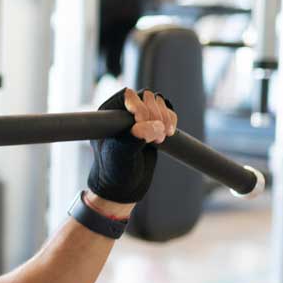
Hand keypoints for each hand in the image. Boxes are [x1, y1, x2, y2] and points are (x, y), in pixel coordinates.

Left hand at [86, 88, 177, 204]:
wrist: (125, 187)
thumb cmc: (115, 172)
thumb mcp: (121, 156)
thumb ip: (134, 138)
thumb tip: (153, 126)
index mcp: (109, 115)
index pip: (128, 95)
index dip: (140, 106)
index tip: (142, 123)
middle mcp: (123, 113)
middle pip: (147, 97)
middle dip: (155, 114)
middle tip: (156, 137)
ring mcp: (140, 119)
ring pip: (159, 103)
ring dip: (165, 118)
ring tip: (162, 137)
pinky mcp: (154, 126)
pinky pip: (167, 112)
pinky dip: (172, 120)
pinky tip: (169, 134)